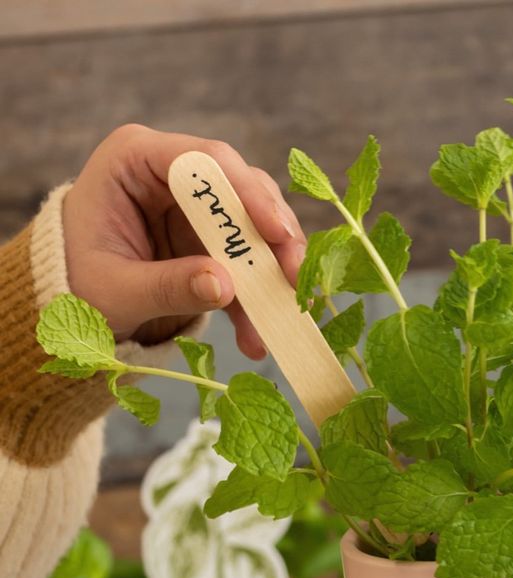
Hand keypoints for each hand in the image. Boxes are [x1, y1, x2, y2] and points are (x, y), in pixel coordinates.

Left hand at [62, 124, 306, 358]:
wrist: (69, 301)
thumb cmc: (77, 283)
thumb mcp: (115, 291)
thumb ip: (167, 286)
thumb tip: (224, 286)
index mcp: (135, 159)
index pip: (204, 159)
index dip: (247, 193)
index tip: (278, 232)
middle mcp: (171, 172)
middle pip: (241, 190)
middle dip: (274, 236)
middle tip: (295, 277)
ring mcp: (194, 205)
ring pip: (254, 225)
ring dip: (273, 270)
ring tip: (284, 313)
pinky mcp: (208, 237)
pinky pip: (245, 261)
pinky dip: (256, 297)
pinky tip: (256, 336)